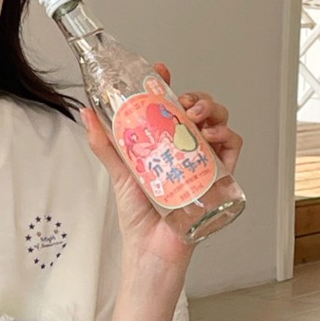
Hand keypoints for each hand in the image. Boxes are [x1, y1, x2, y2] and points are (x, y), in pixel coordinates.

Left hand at [80, 61, 242, 270]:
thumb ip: (104, 144)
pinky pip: (233, 150)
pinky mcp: (220, 179)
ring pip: (219, 123)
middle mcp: (188, 150)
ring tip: (197, 119)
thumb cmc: (138, 218)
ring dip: (213, 112)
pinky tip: (213, 138)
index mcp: (166, 144)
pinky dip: (228, 137)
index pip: (172, 106)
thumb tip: (86, 114)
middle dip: (197, 97)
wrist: (151, 249)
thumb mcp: (119, 173)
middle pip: (200, 110)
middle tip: (184, 104)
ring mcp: (205, 163)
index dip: (170, 84)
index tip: (161, 70)